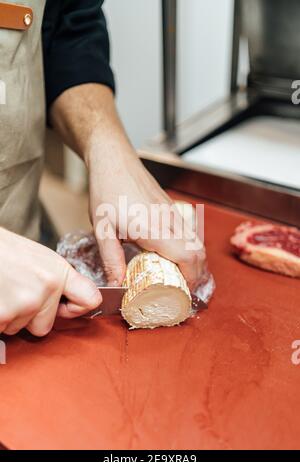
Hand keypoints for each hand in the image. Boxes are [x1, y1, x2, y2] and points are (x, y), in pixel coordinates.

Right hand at [0, 228, 100, 335]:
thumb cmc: (4, 250)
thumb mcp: (38, 258)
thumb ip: (57, 281)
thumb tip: (69, 305)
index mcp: (59, 272)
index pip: (90, 299)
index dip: (76, 309)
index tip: (65, 308)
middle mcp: (46, 289)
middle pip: (44, 327)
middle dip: (27, 318)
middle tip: (12, 292)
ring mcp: (23, 304)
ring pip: (17, 329)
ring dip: (7, 316)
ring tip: (1, 289)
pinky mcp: (2, 315)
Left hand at [88, 150, 205, 291]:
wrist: (114, 160)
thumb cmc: (107, 190)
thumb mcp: (102, 229)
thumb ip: (112, 260)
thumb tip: (118, 285)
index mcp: (154, 229)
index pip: (187, 257)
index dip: (190, 278)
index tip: (182, 293)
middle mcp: (170, 221)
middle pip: (198, 252)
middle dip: (196, 274)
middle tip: (182, 290)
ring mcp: (173, 212)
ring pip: (197, 241)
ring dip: (195, 261)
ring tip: (180, 276)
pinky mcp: (171, 207)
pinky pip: (189, 231)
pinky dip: (190, 248)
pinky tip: (175, 254)